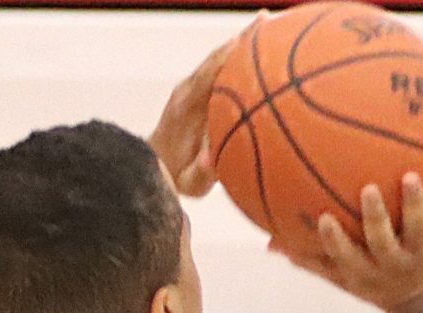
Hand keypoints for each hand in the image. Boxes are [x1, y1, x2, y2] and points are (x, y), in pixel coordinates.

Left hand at [152, 18, 259, 197]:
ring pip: (220, 58)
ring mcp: (193, 88)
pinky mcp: (200, 91)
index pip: (208, 76)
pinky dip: (241, 54)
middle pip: (217, 58)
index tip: (249, 42)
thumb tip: (214, 161)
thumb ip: (201, 173)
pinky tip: (262, 44)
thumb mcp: (187, 183)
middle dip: (242, 39)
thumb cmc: (174, 176)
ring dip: (244, 41)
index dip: (228, 58)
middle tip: (269, 20)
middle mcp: (188, 90)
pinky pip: (222, 68)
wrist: (151, 165)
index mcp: (185, 107)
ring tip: (271, 22)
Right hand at [277, 174, 422, 312]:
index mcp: (363, 270)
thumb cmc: (371, 282)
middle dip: (376, 217)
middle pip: (382, 240)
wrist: (420, 302)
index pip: (345, 256)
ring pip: (417, 227)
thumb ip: (308, 258)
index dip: (336, 240)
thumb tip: (267, 243)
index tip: (324, 217)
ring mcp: (418, 251)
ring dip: (414, 202)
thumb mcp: (340, 276)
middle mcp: (391, 262)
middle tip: (368, 189)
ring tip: (409, 176)